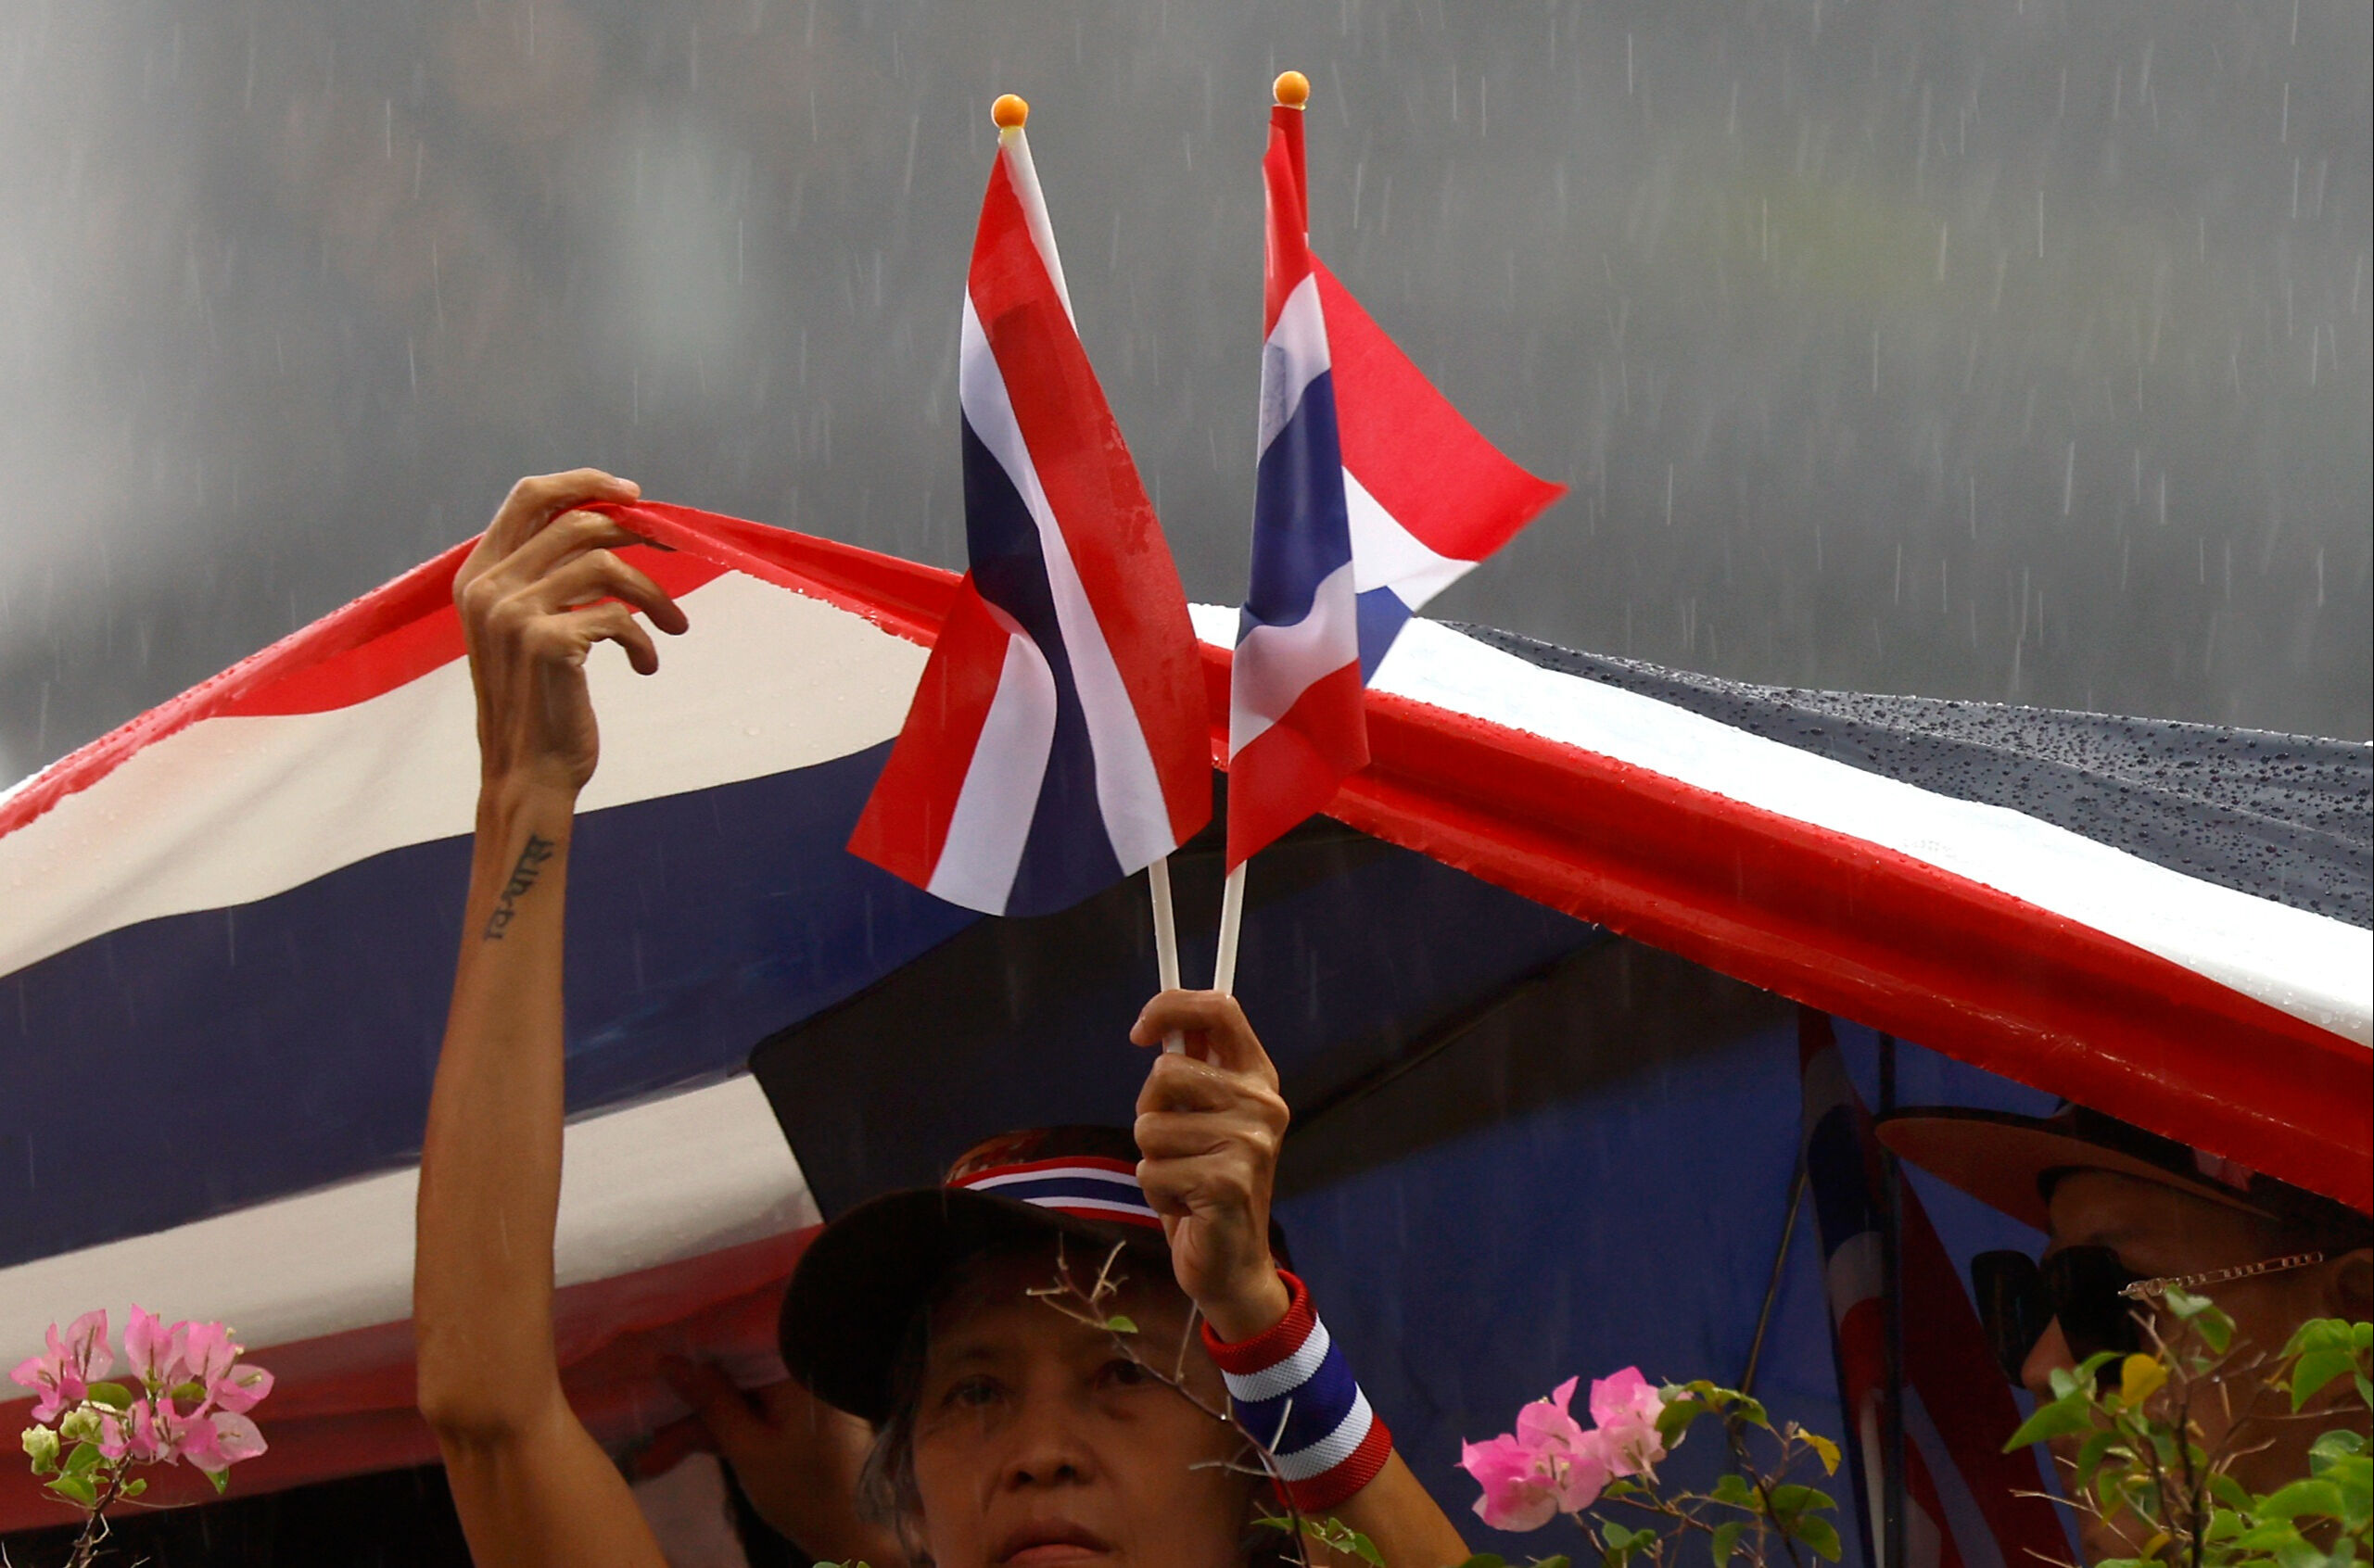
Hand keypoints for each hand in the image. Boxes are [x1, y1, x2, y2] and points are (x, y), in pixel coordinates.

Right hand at [454, 470, 687, 793]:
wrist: (529, 773)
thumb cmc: (540, 703)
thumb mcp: (527, 629)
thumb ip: (547, 578)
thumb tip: (610, 526)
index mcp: (477, 577)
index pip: (528, 497)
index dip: (584, 484)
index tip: (634, 494)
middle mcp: (487, 589)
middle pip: (579, 524)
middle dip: (637, 535)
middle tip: (674, 553)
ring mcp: (512, 614)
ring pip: (607, 566)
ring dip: (654, 595)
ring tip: (674, 625)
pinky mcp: (547, 642)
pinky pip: (619, 616)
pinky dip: (645, 640)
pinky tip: (646, 666)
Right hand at [645, 1361, 897, 1560]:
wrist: (855, 1534)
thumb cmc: (807, 1491)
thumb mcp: (748, 1449)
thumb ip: (710, 1403)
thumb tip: (668, 1361)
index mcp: (799, 1364)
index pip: (738, 1337)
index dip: (692, 1346)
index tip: (650, 1355)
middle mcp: (801, 1368)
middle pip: (732, 1373)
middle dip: (687, 1406)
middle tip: (643, 1428)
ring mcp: (798, 1394)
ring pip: (736, 1398)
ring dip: (696, 1428)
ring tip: (650, 1461)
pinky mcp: (795, 1416)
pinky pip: (751, 1412)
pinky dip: (721, 1434)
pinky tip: (674, 1454)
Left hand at [1129, 991, 1293, 1343]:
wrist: (1232, 1264)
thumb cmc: (1205, 1183)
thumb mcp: (1204, 1118)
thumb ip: (1191, 1073)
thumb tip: (1155, 1027)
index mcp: (1259, 1078)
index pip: (1220, 1009)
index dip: (1171, 1006)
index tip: (1139, 1033)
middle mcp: (1263, 1104)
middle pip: (1166, 1071)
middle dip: (1150, 1110)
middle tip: (1177, 1145)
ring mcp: (1249, 1144)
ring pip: (1150, 1125)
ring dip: (1151, 1158)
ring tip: (1183, 1180)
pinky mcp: (1227, 1183)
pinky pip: (1150, 1169)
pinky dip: (1155, 1191)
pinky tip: (1186, 1206)